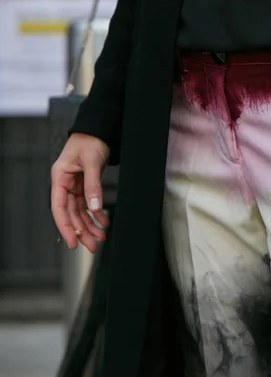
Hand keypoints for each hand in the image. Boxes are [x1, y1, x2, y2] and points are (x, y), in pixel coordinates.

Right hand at [51, 133, 110, 252]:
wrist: (99, 130)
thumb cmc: (90, 141)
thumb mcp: (91, 163)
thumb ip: (93, 186)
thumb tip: (94, 208)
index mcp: (60, 178)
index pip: (59, 208)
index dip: (66, 226)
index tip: (72, 242)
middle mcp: (65, 184)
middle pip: (71, 213)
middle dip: (82, 230)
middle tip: (92, 246)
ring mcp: (75, 186)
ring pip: (81, 211)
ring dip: (90, 225)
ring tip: (100, 238)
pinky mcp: (86, 185)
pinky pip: (89, 204)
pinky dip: (97, 214)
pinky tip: (104, 223)